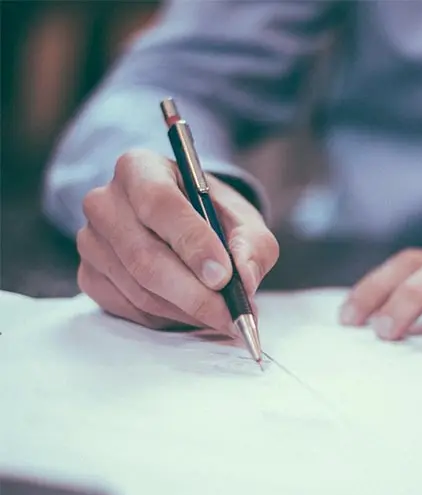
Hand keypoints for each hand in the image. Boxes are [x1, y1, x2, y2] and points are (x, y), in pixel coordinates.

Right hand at [76, 149, 278, 331]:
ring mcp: (91, 241)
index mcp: (140, 169)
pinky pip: (130, 308)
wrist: (184, 225)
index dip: (192, 243)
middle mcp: (105, 202)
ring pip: (140, 289)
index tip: (223, 276)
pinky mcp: (90, 276)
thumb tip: (244, 280)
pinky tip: (192, 312)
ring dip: (187, 310)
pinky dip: (168, 318)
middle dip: (195, 294)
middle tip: (231, 315)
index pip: (159, 204)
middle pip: (145, 256)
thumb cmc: (213, 217)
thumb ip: (252, 246)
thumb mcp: (244, 220)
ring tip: (222, 315)